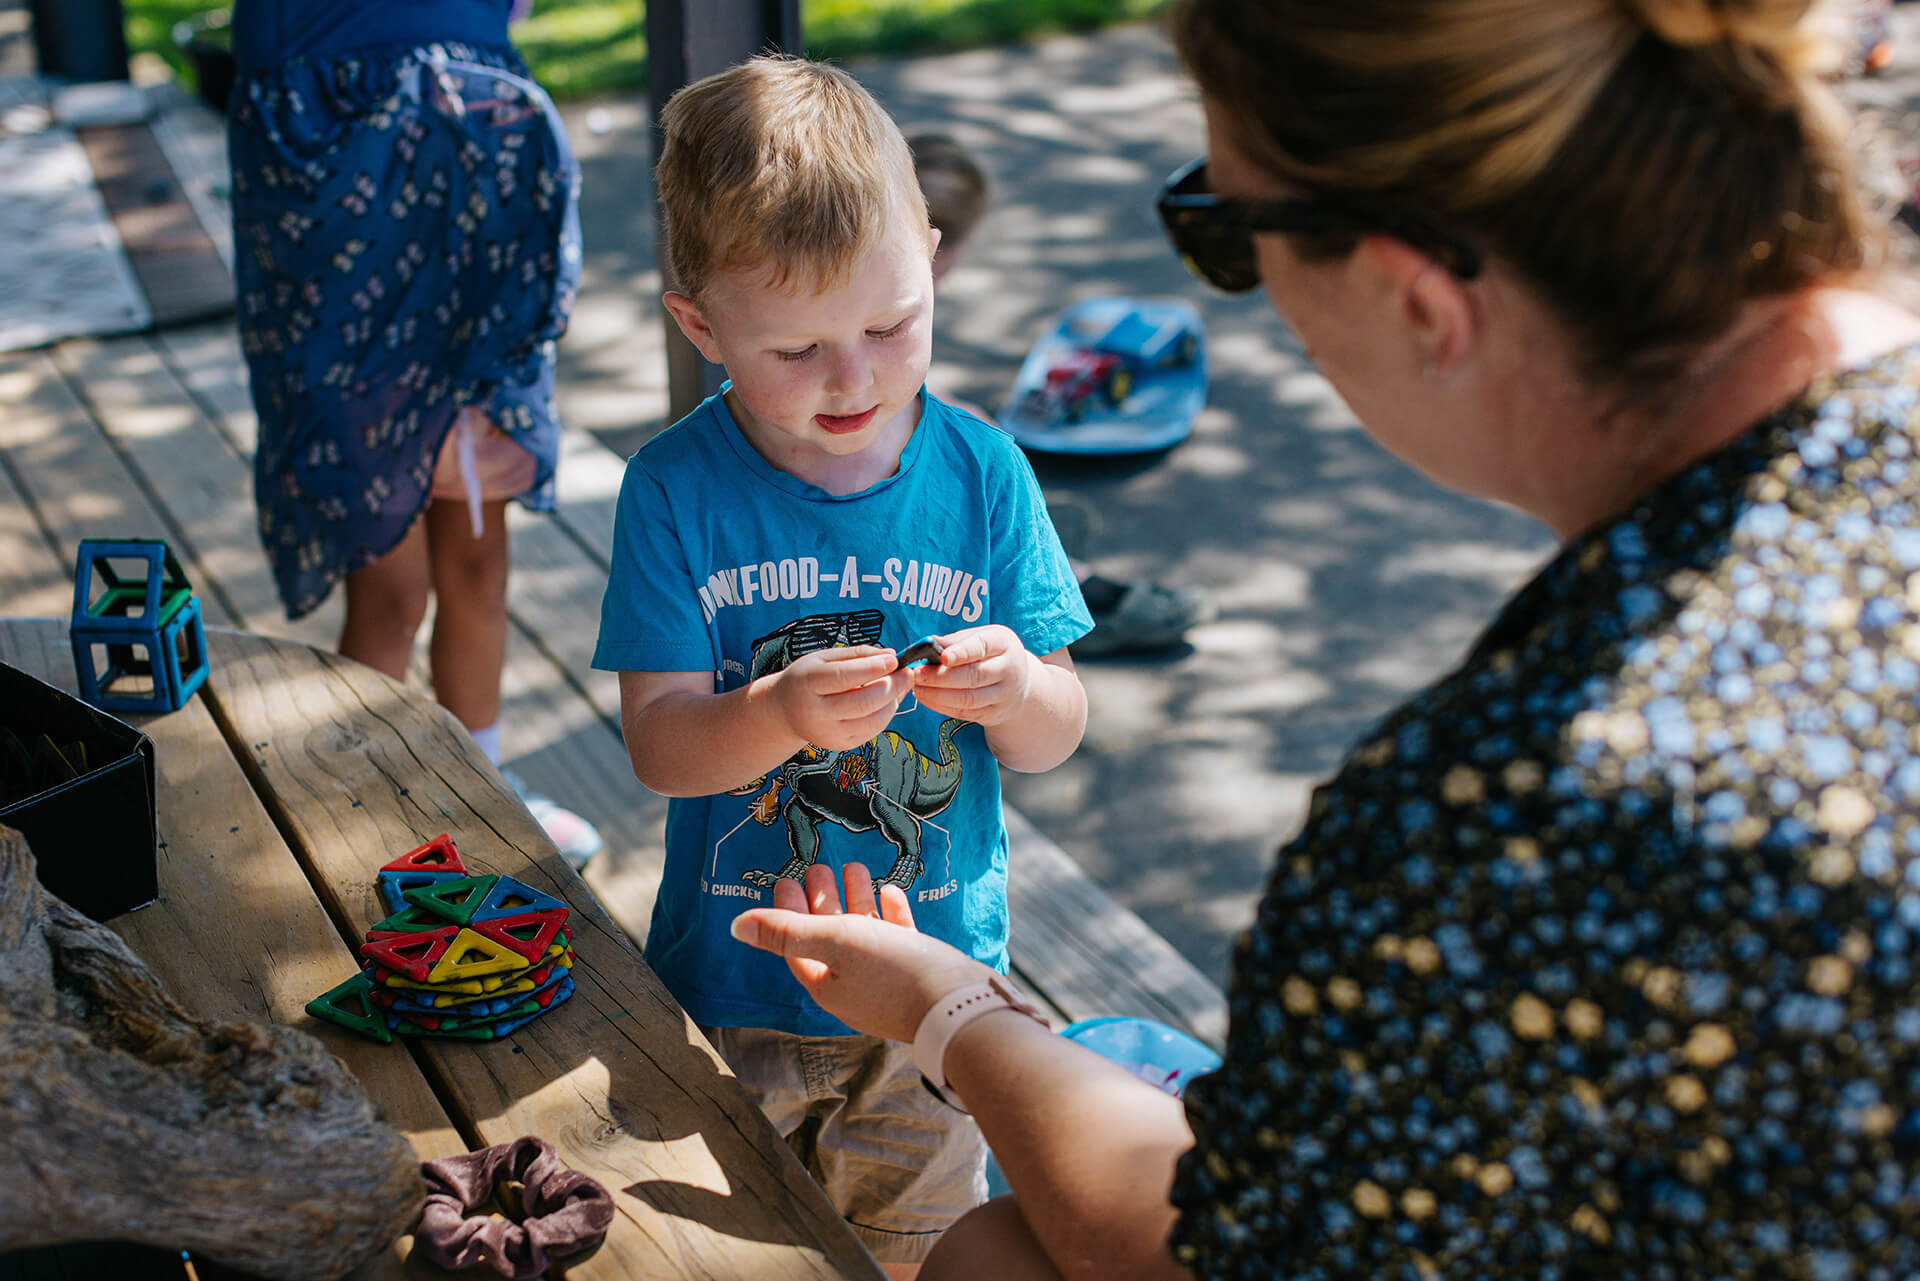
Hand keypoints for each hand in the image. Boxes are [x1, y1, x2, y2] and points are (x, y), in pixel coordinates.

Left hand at [731, 862, 992, 1042]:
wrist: (960, 1005)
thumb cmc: (894, 973)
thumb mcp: (837, 942)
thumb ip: (788, 932)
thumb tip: (735, 925)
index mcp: (828, 985)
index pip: (797, 945)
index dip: (787, 912)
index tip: (787, 878)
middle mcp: (854, 987)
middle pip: (829, 937)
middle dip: (822, 900)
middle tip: (818, 865)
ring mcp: (887, 982)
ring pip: (864, 934)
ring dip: (856, 900)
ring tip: (853, 866)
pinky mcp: (918, 973)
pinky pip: (896, 940)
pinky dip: (888, 915)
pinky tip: (889, 891)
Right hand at [765, 647, 916, 750]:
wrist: (786, 711)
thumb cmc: (807, 678)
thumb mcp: (823, 658)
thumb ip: (857, 654)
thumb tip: (890, 654)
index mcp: (808, 684)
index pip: (845, 677)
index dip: (873, 668)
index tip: (895, 659)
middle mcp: (816, 713)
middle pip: (863, 702)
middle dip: (892, 686)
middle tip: (906, 673)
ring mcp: (829, 733)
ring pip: (873, 720)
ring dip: (894, 702)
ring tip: (899, 685)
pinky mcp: (841, 745)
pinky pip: (873, 730)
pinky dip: (886, 714)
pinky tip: (888, 700)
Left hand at [905, 625, 1036, 726]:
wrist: (1019, 682)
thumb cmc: (991, 653)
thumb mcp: (980, 637)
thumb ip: (955, 640)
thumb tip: (927, 643)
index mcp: (1004, 643)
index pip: (982, 647)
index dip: (962, 652)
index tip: (942, 657)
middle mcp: (1010, 670)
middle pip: (973, 676)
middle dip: (941, 677)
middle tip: (916, 674)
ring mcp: (1004, 695)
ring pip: (968, 698)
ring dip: (937, 695)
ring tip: (917, 687)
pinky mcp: (995, 714)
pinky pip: (965, 713)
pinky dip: (941, 706)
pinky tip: (926, 698)